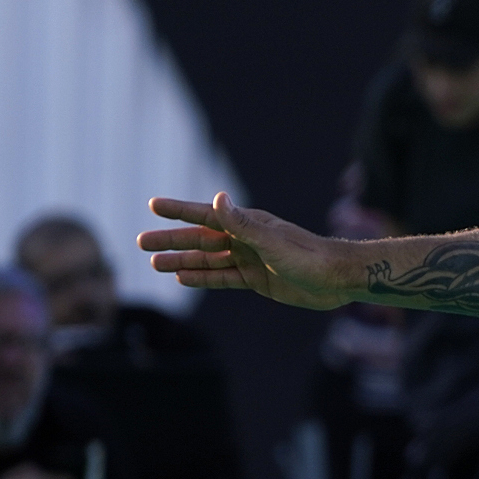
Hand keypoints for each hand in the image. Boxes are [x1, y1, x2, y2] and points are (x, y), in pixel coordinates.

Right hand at [141, 192, 353, 308]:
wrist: (337, 280)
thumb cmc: (308, 257)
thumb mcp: (271, 241)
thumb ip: (242, 224)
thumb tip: (217, 198)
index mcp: (248, 224)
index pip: (206, 215)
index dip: (179, 210)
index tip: (153, 205)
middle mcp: (246, 239)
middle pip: (200, 239)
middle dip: (171, 240)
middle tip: (141, 243)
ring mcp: (250, 259)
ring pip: (208, 260)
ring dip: (182, 261)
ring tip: (154, 264)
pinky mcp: (257, 280)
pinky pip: (223, 278)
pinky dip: (203, 278)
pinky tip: (183, 278)